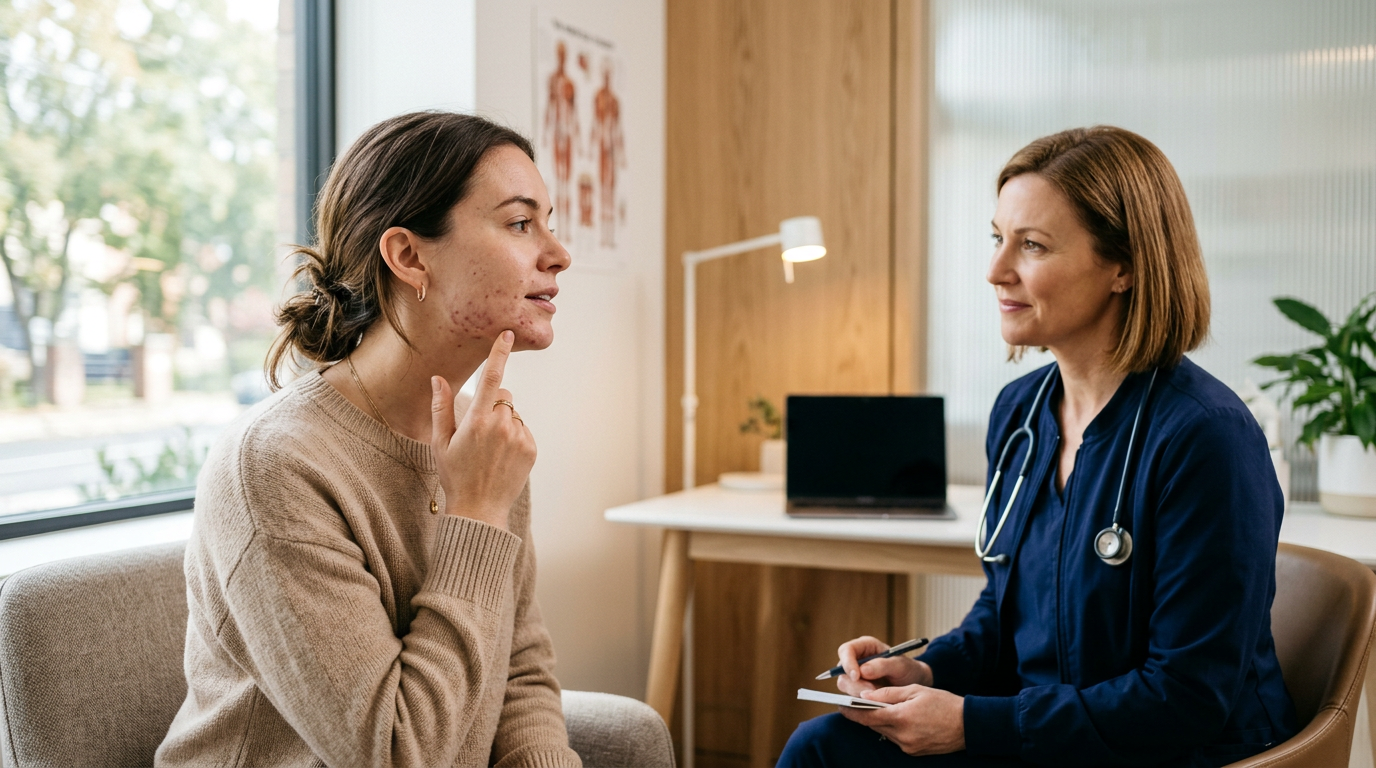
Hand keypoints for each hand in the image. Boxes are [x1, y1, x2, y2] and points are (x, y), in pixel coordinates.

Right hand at [430, 331, 534, 529]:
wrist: (479, 509)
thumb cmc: (455, 475)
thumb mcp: (440, 442)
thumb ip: (440, 407)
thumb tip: (437, 378)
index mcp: (477, 421)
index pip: (491, 379)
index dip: (499, 354)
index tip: (507, 334)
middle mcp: (501, 426)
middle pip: (503, 396)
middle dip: (493, 404)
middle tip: (478, 431)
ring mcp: (519, 437)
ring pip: (513, 414)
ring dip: (504, 422)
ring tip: (490, 449)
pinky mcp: (531, 448)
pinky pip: (523, 429)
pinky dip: (514, 436)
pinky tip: (501, 456)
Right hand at [835, 636, 932, 696]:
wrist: (914, 684)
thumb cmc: (908, 669)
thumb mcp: (900, 665)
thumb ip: (883, 665)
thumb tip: (863, 671)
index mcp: (864, 646)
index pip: (846, 650)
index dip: (847, 663)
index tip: (857, 676)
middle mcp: (856, 660)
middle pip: (843, 671)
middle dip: (855, 683)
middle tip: (872, 692)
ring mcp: (855, 676)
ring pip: (845, 686)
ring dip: (858, 694)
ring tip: (877, 698)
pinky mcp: (858, 690)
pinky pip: (851, 697)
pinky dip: (861, 701)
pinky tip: (874, 704)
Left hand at [841, 685, 964, 755]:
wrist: (967, 725)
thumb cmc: (943, 703)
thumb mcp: (915, 690)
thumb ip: (889, 693)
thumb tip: (865, 695)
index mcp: (901, 718)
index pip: (868, 716)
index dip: (852, 711)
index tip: (840, 705)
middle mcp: (902, 736)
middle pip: (874, 725)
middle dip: (863, 715)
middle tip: (852, 704)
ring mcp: (908, 746)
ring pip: (884, 732)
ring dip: (878, 721)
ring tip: (876, 709)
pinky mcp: (913, 751)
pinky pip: (895, 739)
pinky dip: (892, 728)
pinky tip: (896, 718)